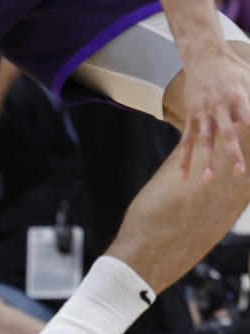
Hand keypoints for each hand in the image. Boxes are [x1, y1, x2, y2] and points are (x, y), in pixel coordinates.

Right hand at [179, 49, 249, 180]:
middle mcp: (219, 107)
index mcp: (239, 98)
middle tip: (239, 173)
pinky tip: (185, 175)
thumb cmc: (234, 70)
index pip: (249, 120)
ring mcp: (203, 113)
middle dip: (233, 154)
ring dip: (206, 161)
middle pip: (226, 135)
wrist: (204, 58)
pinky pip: (187, 141)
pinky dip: (185, 158)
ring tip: (208, 180)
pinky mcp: (191, 117)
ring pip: (204, 141)